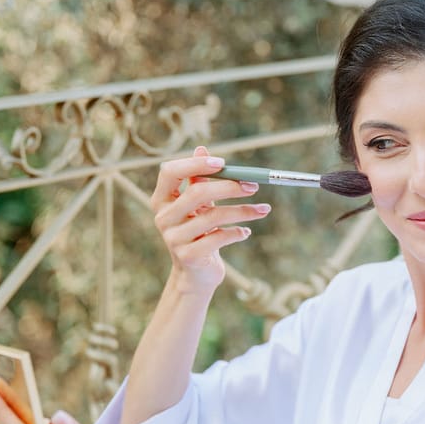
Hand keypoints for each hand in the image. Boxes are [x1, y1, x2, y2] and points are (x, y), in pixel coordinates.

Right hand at [151, 145, 270, 293]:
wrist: (196, 275)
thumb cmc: (199, 232)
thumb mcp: (198, 205)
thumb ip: (199, 179)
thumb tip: (201, 148)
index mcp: (161, 199)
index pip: (170, 172)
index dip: (195, 164)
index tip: (222, 162)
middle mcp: (163, 217)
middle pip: (196, 193)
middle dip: (229, 187)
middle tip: (253, 186)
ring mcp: (173, 238)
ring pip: (213, 217)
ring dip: (243, 211)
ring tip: (263, 210)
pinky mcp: (188, 256)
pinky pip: (219, 238)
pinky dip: (237, 232)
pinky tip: (245, 232)